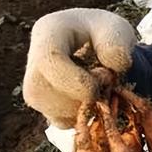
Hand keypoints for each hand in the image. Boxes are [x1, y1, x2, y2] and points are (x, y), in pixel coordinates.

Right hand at [23, 8, 136, 127]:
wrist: (100, 43)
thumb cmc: (108, 34)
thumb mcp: (119, 30)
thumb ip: (118, 44)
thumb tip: (113, 66)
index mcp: (47, 32)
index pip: (48, 61)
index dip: (77, 79)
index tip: (105, 79)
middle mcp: (32, 60)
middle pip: (43, 92)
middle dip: (82, 96)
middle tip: (106, 79)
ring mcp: (34, 86)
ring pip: (53, 111)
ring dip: (86, 106)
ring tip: (100, 84)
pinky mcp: (44, 107)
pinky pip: (62, 122)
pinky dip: (84, 115)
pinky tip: (92, 96)